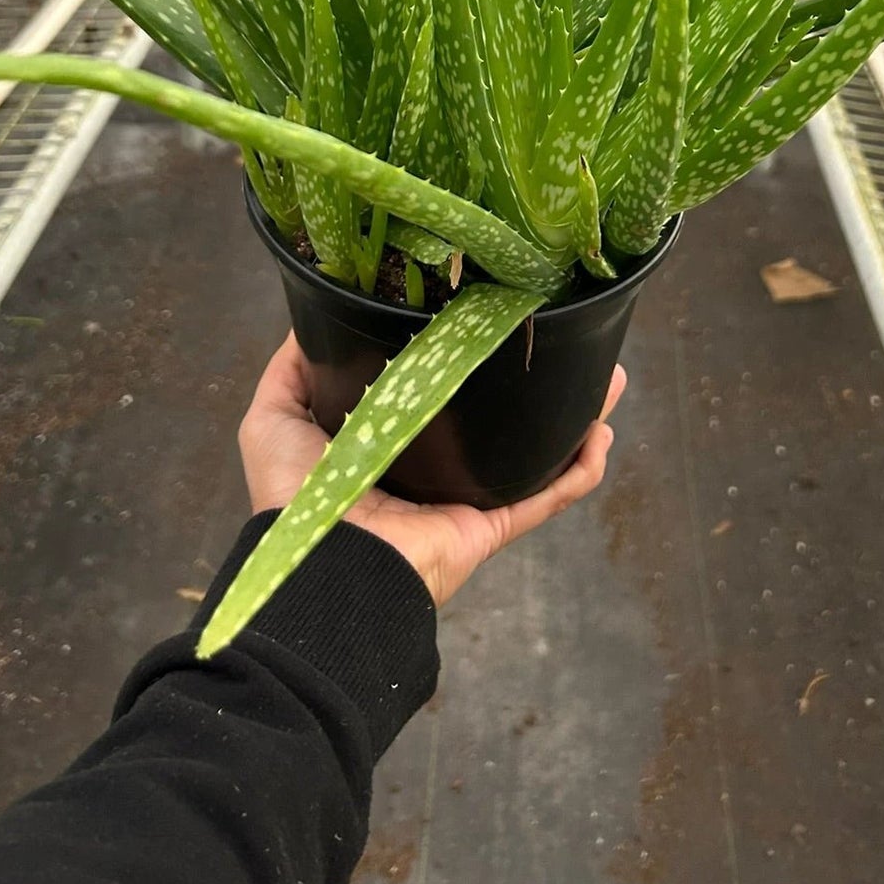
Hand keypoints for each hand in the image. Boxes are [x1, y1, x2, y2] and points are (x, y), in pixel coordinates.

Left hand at [240, 333, 626, 607]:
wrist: (320, 565)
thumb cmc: (293, 494)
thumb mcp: (273, 417)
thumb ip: (292, 370)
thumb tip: (314, 321)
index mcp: (386, 444)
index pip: (436, 394)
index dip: (465, 359)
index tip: (492, 318)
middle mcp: (432, 471)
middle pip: (497, 420)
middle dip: (535, 386)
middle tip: (569, 343)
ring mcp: (465, 500)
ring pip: (535, 453)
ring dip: (576, 419)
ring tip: (610, 379)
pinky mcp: (488, 527)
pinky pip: (545, 497)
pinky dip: (578, 471)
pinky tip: (602, 436)